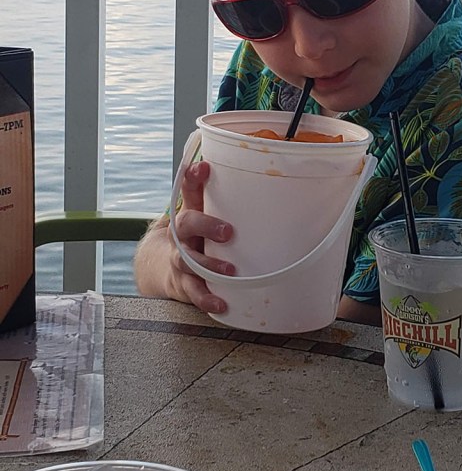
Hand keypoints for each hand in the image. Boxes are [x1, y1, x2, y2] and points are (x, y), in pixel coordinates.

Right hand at [167, 160, 234, 314]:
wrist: (166, 268)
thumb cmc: (200, 238)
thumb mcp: (210, 217)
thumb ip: (236, 204)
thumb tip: (286, 189)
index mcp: (190, 213)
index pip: (188, 189)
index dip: (194, 177)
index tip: (205, 167)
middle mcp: (181, 234)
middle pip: (186, 223)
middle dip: (206, 225)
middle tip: (228, 231)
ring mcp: (180, 259)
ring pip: (189, 260)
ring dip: (210, 265)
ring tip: (229, 270)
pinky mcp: (183, 283)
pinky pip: (193, 292)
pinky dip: (207, 299)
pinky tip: (221, 303)